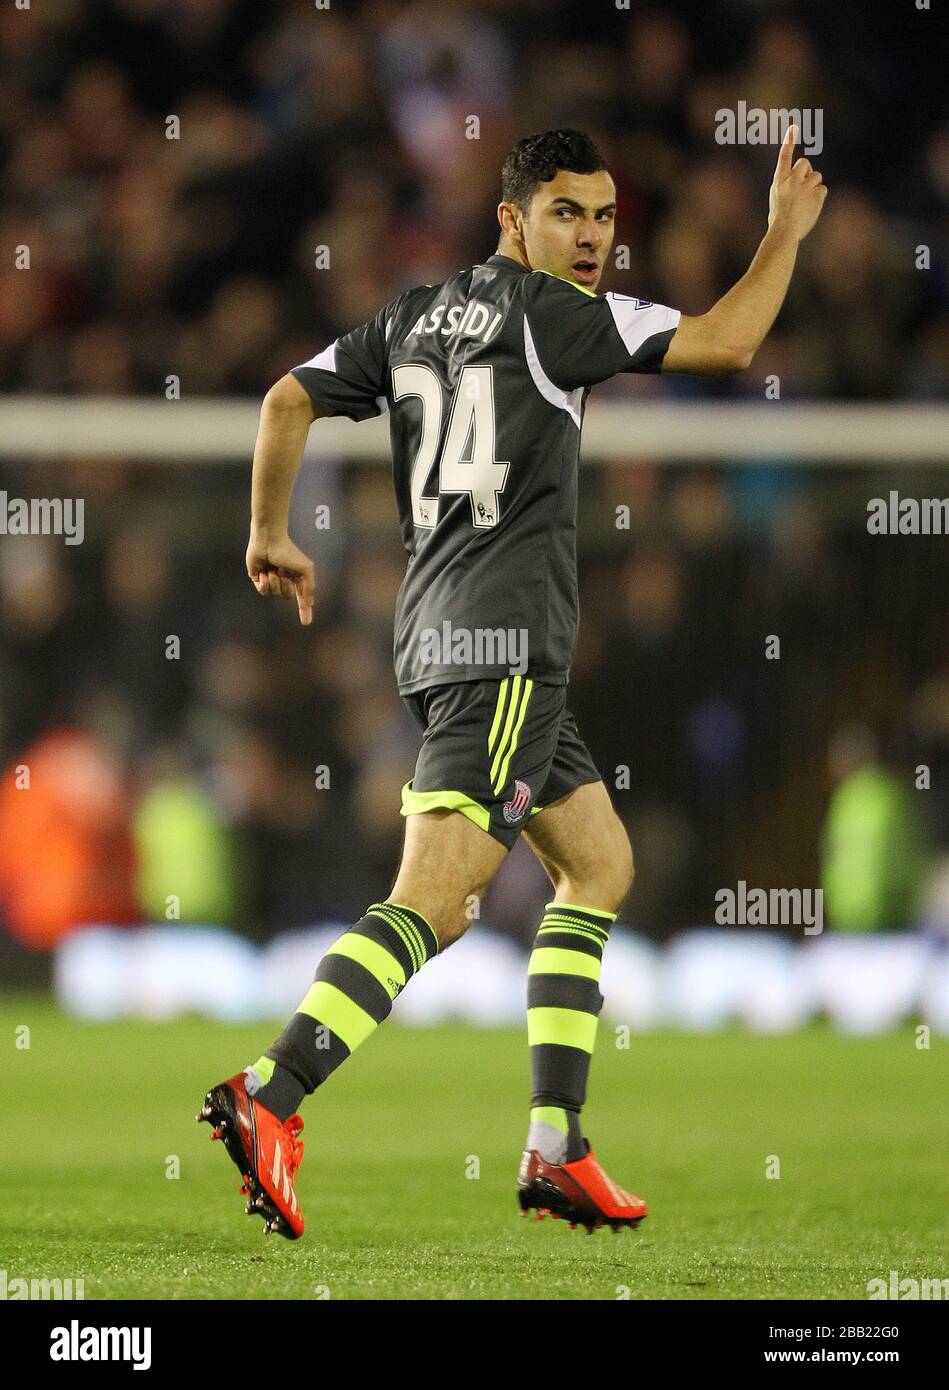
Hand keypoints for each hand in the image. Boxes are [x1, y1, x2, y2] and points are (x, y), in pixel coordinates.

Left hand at [246, 531, 315, 625]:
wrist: (268, 541)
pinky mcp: (258, 579)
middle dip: (286, 584)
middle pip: (287, 596)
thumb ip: (309, 587)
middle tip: (283, 570)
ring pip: (274, 593)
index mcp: (296, 578)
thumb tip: (310, 603)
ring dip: (274, 580)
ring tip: (273, 567)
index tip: (306, 623)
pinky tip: (263, 570)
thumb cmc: (288, 552)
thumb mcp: (306, 569)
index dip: (304, 611)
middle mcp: (284, 581)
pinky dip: (264, 581)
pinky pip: (263, 591)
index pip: (302, 598)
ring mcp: (271, 581)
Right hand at [768, 123, 827, 241]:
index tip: (794, 127)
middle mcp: (792, 180)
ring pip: (816, 176)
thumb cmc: (778, 220)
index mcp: (779, 181)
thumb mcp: (776, 199)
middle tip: (803, 187)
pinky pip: (822, 189)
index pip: (784, 156)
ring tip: (805, 202)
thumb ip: (787, 187)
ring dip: (813, 185)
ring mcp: (805, 186)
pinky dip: (819, 197)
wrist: (785, 232)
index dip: (789, 141)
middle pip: (805, 163)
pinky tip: (811, 207)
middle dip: (807, 172)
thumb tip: (799, 182)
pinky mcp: (816, 194)